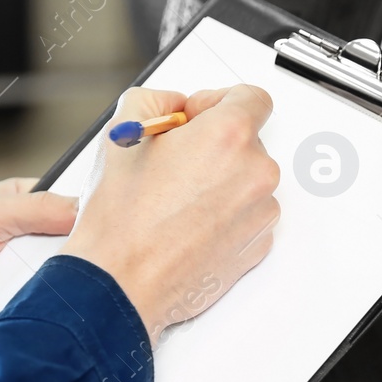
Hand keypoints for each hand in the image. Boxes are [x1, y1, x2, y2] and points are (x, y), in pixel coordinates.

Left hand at [0, 178, 76, 354]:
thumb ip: (34, 208)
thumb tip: (86, 208)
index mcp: (16, 205)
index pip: (69, 206)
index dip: (91, 216)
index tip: (114, 228)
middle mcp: (18, 241)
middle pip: (70, 251)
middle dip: (75, 261)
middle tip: (85, 270)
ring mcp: (13, 279)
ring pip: (56, 286)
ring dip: (55, 293)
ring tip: (61, 297)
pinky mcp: (5, 312)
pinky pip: (35, 316)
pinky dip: (37, 318)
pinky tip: (42, 320)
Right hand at [61, 85, 279, 346]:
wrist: (121, 283)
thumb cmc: (122, 221)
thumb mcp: (123, 133)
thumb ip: (156, 100)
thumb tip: (173, 105)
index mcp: (229, 137)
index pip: (251, 98)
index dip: (219, 103)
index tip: (197, 119)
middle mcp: (255, 173)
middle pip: (247, 142)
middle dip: (213, 148)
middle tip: (173, 165)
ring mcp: (260, 213)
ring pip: (247, 181)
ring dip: (220, 183)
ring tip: (175, 201)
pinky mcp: (256, 246)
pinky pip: (247, 217)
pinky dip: (224, 216)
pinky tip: (187, 225)